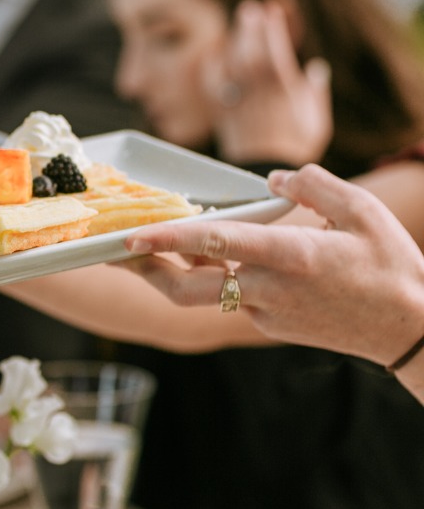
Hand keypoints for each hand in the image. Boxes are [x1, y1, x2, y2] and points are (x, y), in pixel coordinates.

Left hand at [120, 165, 423, 366]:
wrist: (411, 330)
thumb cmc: (392, 265)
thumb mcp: (362, 211)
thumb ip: (313, 185)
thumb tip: (273, 178)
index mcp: (289, 257)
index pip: (215, 244)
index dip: (168, 239)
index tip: (131, 236)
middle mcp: (269, 289)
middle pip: (186, 291)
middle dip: (145, 273)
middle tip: (115, 253)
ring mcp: (266, 313)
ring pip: (203, 296)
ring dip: (172, 274)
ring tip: (146, 250)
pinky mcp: (270, 326)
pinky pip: (230, 300)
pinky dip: (212, 278)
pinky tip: (203, 257)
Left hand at [208, 0, 331, 166]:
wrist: (265, 170)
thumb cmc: (297, 145)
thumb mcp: (316, 119)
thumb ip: (314, 92)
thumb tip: (315, 69)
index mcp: (284, 89)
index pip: (276, 49)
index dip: (274, 28)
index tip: (273, 8)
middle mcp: (259, 91)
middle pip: (251, 52)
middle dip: (250, 28)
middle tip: (248, 8)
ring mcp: (239, 100)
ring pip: (233, 64)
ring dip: (234, 41)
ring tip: (238, 23)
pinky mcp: (223, 110)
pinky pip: (214, 84)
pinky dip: (213, 67)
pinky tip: (214, 54)